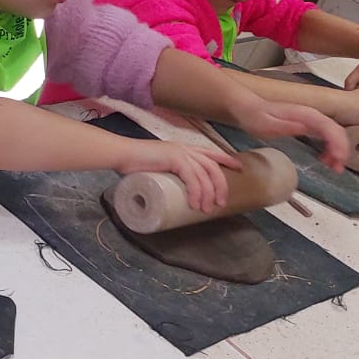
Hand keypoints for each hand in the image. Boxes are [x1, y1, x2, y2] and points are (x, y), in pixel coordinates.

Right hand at [115, 141, 238, 214]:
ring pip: (205, 175)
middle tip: (221, 202)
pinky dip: (196, 192)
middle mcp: (185, 149)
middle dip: (220, 186)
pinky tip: (195, 203)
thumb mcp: (154, 168)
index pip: (210, 153)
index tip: (239, 169)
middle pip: (213, 167)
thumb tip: (168, 195)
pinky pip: (192, 178)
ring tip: (206, 209)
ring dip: (208, 194)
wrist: (119, 154)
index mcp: (182, 149)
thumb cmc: (131, 163)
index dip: (226, 160)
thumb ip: (164, 176)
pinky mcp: (174, 158)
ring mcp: (180, 152)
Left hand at [231, 97, 349, 171]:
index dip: (338, 144)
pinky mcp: (308, 125)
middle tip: (338, 169)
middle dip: (342, 151)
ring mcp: (311, 120)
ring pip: (334, 134)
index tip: (338, 160)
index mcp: (305, 115)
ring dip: (338, 151)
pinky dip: (330, 148)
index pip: (330, 128)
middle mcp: (312, 115)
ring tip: (334, 168)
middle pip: (337, 132)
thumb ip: (285, 126)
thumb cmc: (255, 116)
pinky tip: (325, 159)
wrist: (247, 107)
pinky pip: (326, 136)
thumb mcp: (266, 124)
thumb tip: (305, 128)